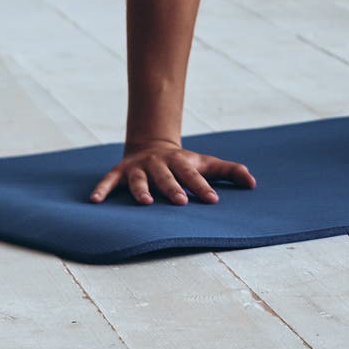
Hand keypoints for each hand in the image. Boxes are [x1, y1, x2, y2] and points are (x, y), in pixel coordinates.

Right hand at [88, 138, 257, 204]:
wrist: (152, 146)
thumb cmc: (185, 163)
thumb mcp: (206, 163)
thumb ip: (230, 171)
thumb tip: (254, 183)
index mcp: (181, 162)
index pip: (194, 175)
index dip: (204, 187)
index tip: (214, 200)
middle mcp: (159, 164)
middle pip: (167, 177)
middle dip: (174, 189)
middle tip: (181, 202)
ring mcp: (139, 167)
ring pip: (139, 179)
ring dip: (141, 190)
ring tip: (145, 203)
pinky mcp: (120, 172)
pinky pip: (108, 181)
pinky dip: (102, 190)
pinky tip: (95, 201)